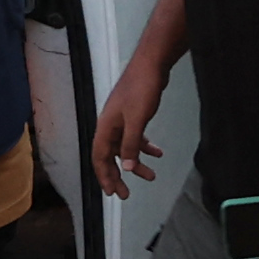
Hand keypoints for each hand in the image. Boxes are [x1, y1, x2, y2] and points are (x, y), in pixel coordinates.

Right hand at [93, 57, 169, 195]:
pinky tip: (158, 153)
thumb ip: (131, 144)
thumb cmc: (141, 89)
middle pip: (110, 156)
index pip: (100, 157)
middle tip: (126, 194)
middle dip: (118, 176)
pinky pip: (136, 137)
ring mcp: (122, 120)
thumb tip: (128, 169)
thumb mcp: (136, 120)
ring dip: (137, 163)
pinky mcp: (134, 115)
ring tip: (151, 176)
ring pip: (125, 148)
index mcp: (105, 127)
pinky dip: (145, 146)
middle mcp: (110, 125)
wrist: (151, 64)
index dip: (104, 176)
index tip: (113, 193)